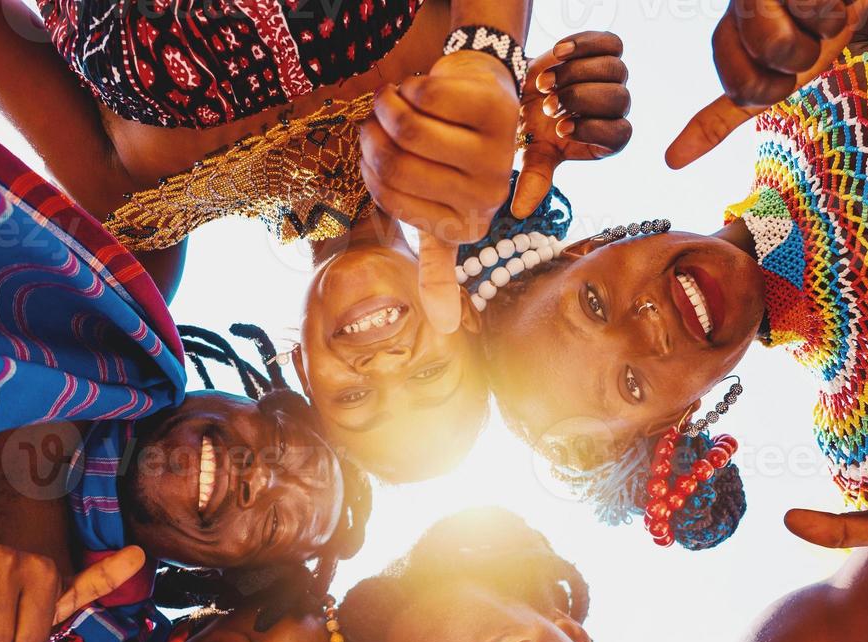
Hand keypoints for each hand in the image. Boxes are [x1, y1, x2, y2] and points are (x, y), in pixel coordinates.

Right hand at [361, 49, 518, 332]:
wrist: (481, 97)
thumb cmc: (451, 159)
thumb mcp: (442, 214)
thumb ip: (438, 268)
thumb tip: (443, 328)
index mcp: (467, 226)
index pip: (390, 197)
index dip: (370, 167)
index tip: (375, 151)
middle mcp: (488, 197)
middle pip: (396, 164)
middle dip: (374, 134)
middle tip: (375, 120)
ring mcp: (496, 154)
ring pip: (408, 130)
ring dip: (386, 107)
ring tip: (389, 101)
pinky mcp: (495, 111)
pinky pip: (423, 98)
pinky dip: (409, 86)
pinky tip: (418, 88)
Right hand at [512, 31, 632, 216]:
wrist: (524, 90)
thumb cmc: (534, 128)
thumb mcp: (535, 154)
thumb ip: (535, 179)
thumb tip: (519, 212)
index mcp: (608, 138)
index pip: (619, 134)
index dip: (592, 130)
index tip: (559, 130)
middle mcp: (617, 108)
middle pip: (618, 99)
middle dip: (579, 100)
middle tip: (546, 106)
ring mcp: (615, 77)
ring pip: (615, 70)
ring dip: (576, 74)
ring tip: (544, 83)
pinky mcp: (608, 49)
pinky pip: (610, 43)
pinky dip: (584, 44)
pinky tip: (558, 52)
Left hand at [666, 0, 867, 167]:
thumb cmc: (809, 35)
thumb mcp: (767, 82)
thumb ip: (719, 119)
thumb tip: (671, 161)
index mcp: (729, 32)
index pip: (739, 88)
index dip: (771, 90)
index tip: (787, 73)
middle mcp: (741, 3)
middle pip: (763, 61)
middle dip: (799, 62)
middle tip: (808, 39)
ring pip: (785, 41)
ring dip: (824, 32)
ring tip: (824, 13)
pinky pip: (819, 8)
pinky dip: (841, 7)